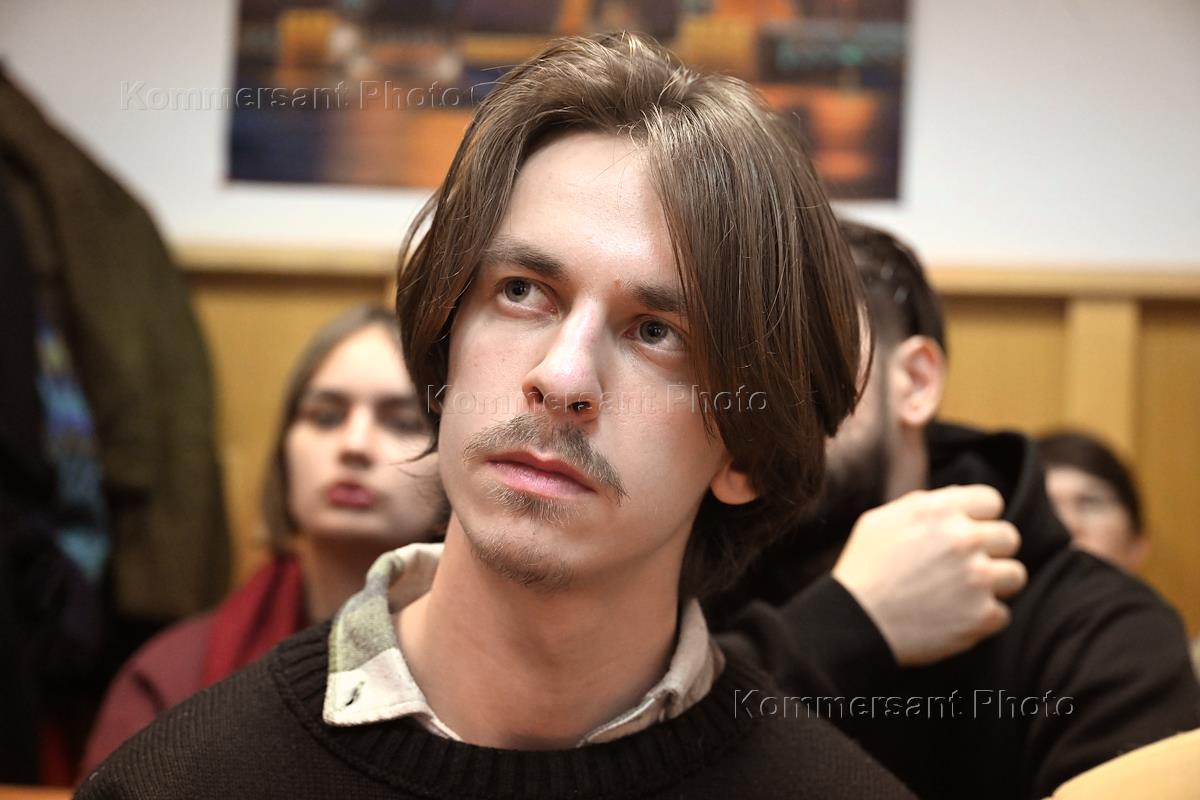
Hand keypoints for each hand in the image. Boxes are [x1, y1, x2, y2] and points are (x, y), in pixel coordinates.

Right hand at [831, 485, 1026, 666]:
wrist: (854, 622)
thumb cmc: (863, 569)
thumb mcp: (881, 520)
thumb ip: (923, 504)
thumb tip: (957, 495)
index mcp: (940, 511)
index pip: (991, 501)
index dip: (980, 518)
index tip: (967, 533)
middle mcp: (963, 540)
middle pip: (1009, 537)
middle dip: (991, 551)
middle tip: (965, 567)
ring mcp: (977, 579)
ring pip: (1015, 575)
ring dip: (994, 584)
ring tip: (964, 593)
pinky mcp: (981, 616)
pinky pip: (1002, 614)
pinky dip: (981, 619)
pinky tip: (953, 618)